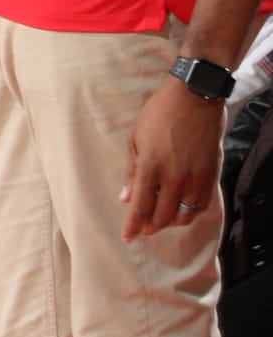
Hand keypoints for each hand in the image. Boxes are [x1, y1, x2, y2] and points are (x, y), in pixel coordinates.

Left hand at [121, 78, 222, 242]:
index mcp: (151, 167)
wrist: (194, 99)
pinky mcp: (210, 175)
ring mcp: (195, 178)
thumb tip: (126, 198)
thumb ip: (132, 172)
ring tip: (161, 218)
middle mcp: (174, 177)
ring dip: (170, 222)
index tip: (127, 237)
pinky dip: (189, 212)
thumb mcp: (135, 139)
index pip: (140, 207)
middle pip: (162, 217)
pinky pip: (201, 205)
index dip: (133, 226)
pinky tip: (180, 208)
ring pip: (184, 215)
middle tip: (142, 228)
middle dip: (150, 227)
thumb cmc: (159, 114)